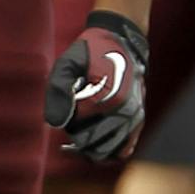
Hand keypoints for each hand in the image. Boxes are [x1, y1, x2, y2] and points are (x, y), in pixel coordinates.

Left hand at [44, 11, 150, 161]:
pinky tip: (96, 141)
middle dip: (77, 138)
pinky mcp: (139, 120)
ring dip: (90, 149)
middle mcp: (126, 113)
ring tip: (79, 136)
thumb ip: (58, 90)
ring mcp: (135, 119)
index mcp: (108, 99)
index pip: (77, 131)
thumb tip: (55, 123)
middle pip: (91, 146)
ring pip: (107, 153)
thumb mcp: (67, 62)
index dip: (67, 122)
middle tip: (71, 119)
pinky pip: (124, 150)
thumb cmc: (91, 51)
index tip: (69, 104)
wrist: (123, 40)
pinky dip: (108, 152)